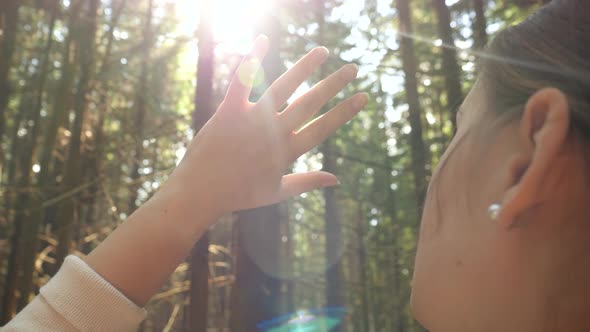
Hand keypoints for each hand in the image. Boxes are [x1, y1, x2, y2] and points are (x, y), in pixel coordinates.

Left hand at [167, 35, 366, 217]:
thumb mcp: (277, 192)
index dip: (345, 111)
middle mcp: (273, 133)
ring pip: (283, 87)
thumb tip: (336, 180)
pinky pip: (242, 80)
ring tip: (322, 51)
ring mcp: (252, 120)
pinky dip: (251, 59)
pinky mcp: (228, 111)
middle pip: (310, 103)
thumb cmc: (239, 194)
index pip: (323, 127)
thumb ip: (308, 182)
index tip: (363, 96)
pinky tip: (263, 39)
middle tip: (353, 68)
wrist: (199, 193)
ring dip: (305, 67)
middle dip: (334, 84)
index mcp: (287, 152)